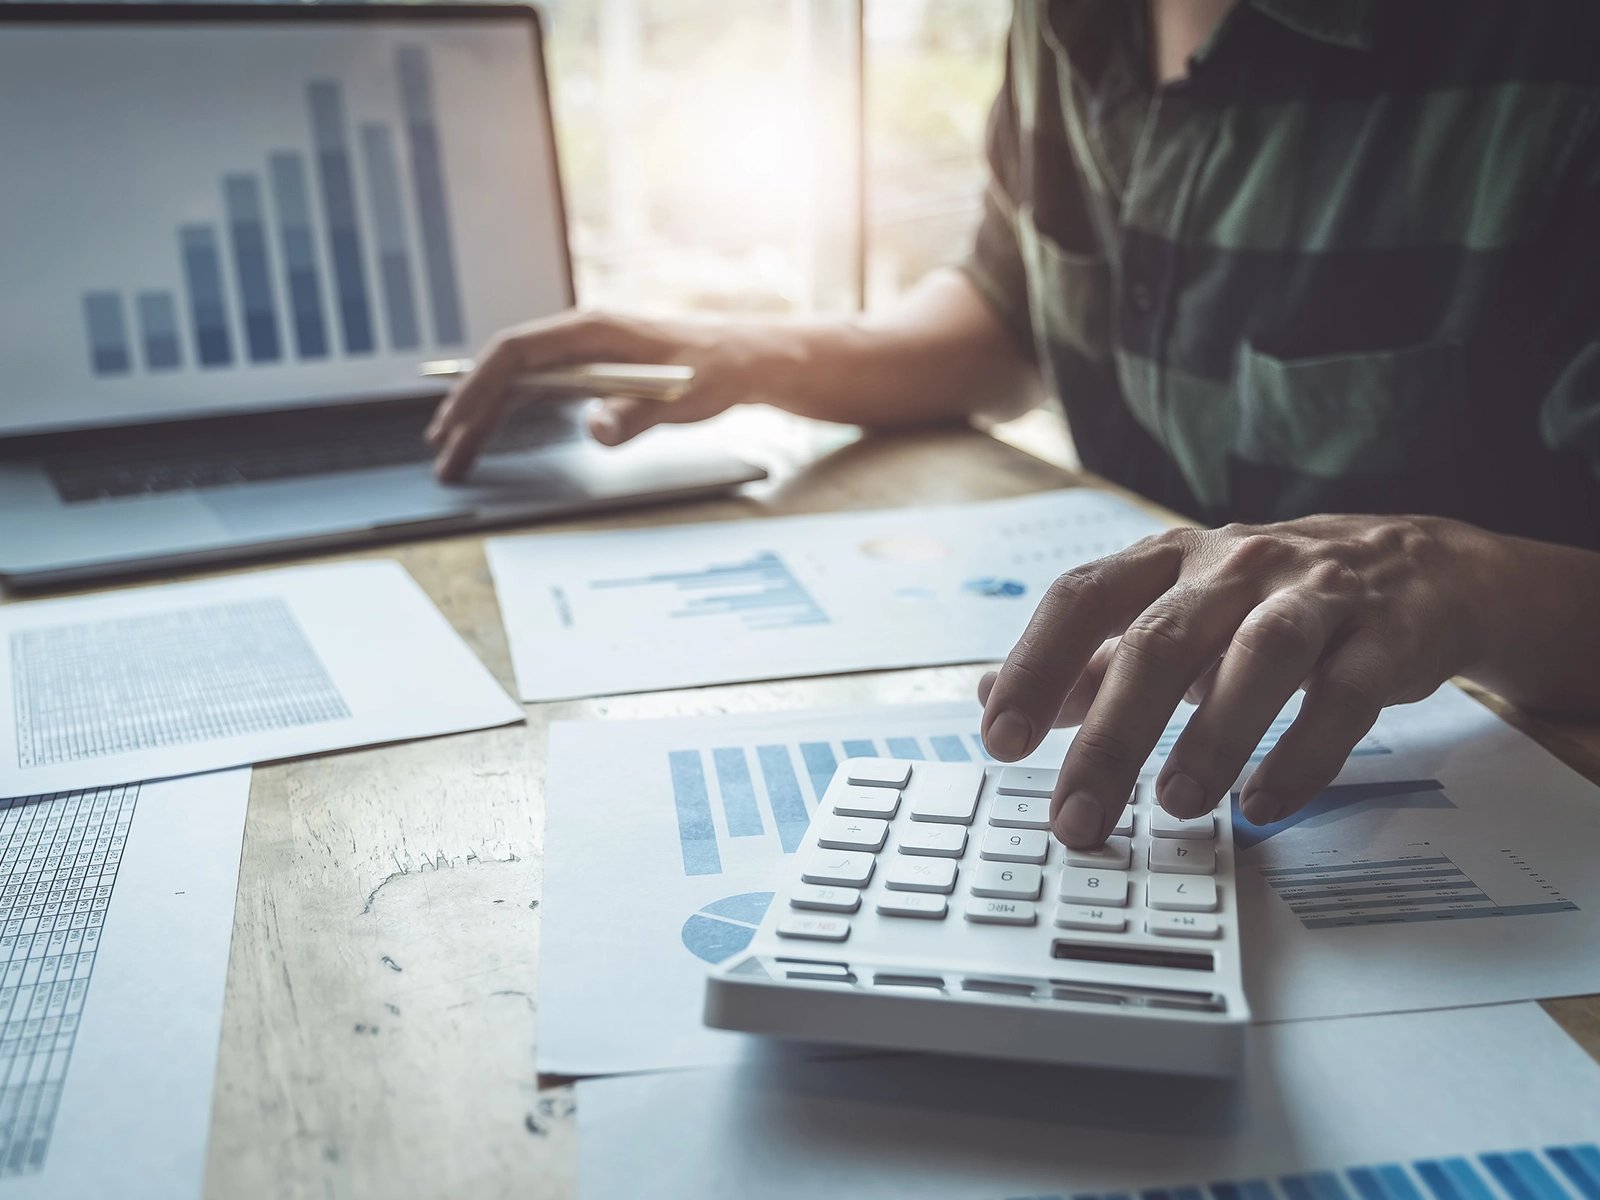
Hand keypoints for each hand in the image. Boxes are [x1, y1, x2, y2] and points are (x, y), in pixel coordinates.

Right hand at [424, 310, 796, 480]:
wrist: (748, 360)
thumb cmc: (720, 368)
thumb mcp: (685, 396)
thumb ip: (637, 413)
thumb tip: (594, 429)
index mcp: (593, 330)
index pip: (516, 352)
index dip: (480, 385)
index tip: (456, 419)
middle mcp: (580, 338)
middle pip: (506, 371)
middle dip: (469, 410)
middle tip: (442, 450)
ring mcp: (582, 355)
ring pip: (516, 384)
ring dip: (483, 419)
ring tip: (454, 456)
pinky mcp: (591, 374)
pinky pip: (536, 393)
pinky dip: (509, 416)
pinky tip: (488, 438)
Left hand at [977, 514, 1503, 846]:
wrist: (1420, 569)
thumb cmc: (1270, 599)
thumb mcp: (1175, 616)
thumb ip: (1090, 658)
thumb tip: (990, 694)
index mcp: (1168, 561)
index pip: (1082, 598)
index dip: (1036, 665)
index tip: (1000, 739)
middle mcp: (1234, 566)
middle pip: (1161, 641)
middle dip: (1111, 735)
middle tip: (1074, 815)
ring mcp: (1315, 595)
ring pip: (1259, 656)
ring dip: (1212, 735)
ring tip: (1173, 805)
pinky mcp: (1385, 636)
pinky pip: (1345, 695)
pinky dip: (1303, 754)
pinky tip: (1265, 804)